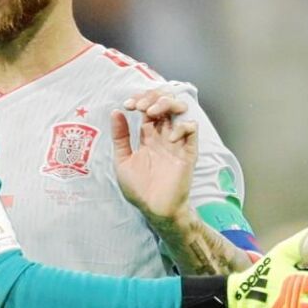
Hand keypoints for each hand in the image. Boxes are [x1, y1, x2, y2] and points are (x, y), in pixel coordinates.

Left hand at [112, 90, 195, 223]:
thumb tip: (115, 112)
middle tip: (141, 106)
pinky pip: (191, 130)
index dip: (139, 101)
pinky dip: (181, 127)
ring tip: (153, 111)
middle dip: (153, 97)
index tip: (127, 106)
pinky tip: (168, 138)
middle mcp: (163, 136)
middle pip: (165, 104)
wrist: (154, 209)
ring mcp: (176, 142)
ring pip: (180, 110)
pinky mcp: (188, 152)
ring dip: (167, 104)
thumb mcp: (122, 160)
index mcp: (148, 137)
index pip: (148, 108)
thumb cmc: (138, 188)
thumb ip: (120, 136)